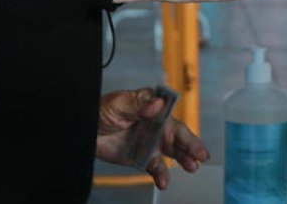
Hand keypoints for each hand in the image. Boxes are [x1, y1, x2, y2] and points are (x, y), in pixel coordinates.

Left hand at [95, 87, 209, 189]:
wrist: (85, 129)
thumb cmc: (101, 109)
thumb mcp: (119, 104)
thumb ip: (139, 105)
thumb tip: (157, 104)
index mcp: (153, 107)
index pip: (171, 115)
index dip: (182, 125)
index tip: (189, 136)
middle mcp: (157, 124)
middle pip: (177, 135)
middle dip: (191, 145)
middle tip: (202, 155)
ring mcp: (152, 141)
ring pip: (173, 151)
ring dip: (183, 159)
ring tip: (192, 167)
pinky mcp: (143, 157)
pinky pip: (156, 167)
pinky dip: (161, 175)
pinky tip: (164, 182)